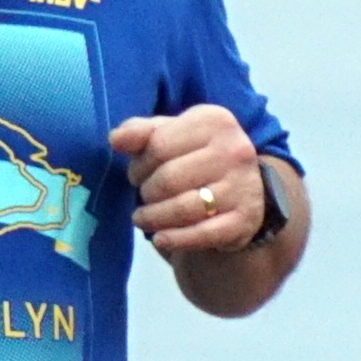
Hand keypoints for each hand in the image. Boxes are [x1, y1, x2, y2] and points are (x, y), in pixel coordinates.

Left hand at [105, 106, 280, 252]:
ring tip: (143, 218)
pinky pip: (202, 234)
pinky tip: (161, 239)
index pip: (158, 145)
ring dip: (154, 218)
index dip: (139, 165)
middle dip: (146, 191)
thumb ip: (140, 132)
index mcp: (214, 121)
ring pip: (182, 208)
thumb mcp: (170, 135)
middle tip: (144, 196)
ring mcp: (243, 186)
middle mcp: (235, 150)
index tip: (137, 174)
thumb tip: (116, 140)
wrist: (244, 187)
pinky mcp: (245, 220)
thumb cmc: (196, 156)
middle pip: (169, 178)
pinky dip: (175, 239)